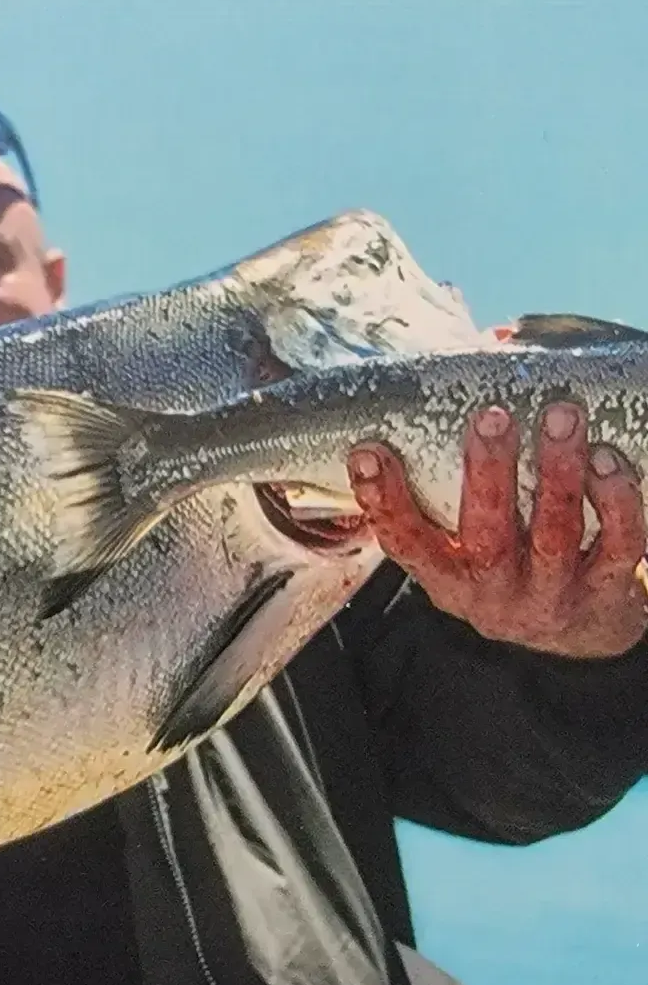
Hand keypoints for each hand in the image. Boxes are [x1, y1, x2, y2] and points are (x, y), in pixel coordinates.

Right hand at [346, 401, 647, 658]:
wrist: (578, 637)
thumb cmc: (511, 563)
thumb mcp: (465, 543)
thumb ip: (454, 472)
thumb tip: (490, 347)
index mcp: (448, 578)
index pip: (405, 543)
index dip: (382, 501)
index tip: (366, 450)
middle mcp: (494, 593)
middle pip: (484, 538)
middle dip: (486, 475)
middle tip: (491, 417)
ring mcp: (550, 596)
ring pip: (554, 536)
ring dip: (557, 474)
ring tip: (562, 416)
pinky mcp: (605, 593)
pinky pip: (618, 547)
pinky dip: (615, 502)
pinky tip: (608, 459)